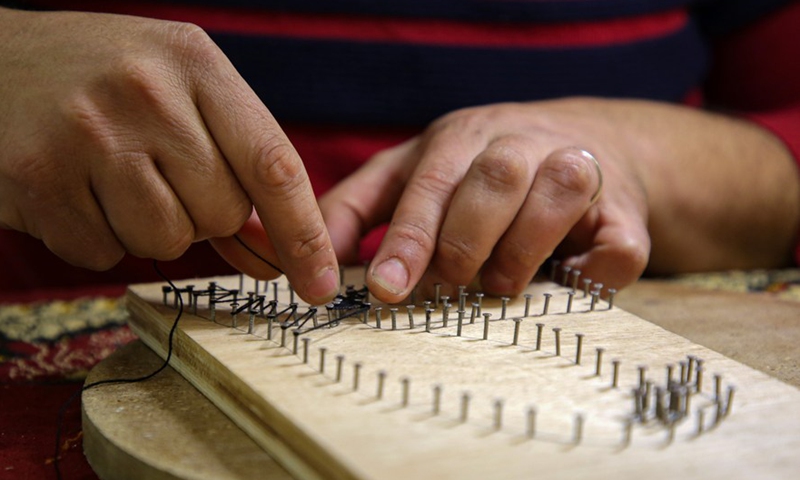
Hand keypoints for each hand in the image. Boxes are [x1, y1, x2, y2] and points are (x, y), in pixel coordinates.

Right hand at [0, 8, 338, 302]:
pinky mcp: (37, 179)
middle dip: (204, 214)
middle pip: (222, 213)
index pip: (273, 164)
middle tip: (161, 173)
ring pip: (166, 242)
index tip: (320, 285)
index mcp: (195, 63)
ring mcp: (87, 135)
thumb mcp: (181, 91)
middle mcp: (145, 94)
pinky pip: (103, 255)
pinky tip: (76, 188)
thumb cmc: (107, 80)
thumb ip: (236, 168)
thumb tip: (277, 259)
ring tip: (114, 176)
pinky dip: (97, 237)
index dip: (304, 234)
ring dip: (150, 228)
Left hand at [320, 98, 798, 302]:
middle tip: (447, 284)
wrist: (588, 141)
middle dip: (464, 242)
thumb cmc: (477, 172)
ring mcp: (579, 169)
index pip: (431, 181)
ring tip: (499, 284)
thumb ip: (356, 209)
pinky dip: (594, 271)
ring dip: (522, 251)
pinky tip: (567, 280)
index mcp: (460, 137)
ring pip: (561, 192)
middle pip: (495, 179)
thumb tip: (308, 260)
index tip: (386, 289)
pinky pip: (619, 243)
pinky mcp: (625, 212)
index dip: (409, 237)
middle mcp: (520, 142)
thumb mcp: (410, 176)